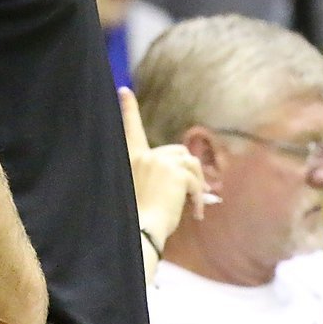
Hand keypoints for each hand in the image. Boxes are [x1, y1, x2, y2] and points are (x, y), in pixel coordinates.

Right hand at [119, 86, 206, 254]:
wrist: (141, 232)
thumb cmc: (137, 220)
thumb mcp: (138, 191)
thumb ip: (152, 175)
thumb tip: (182, 173)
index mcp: (130, 159)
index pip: (129, 130)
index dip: (127, 109)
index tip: (123, 91)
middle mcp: (144, 156)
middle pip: (177, 152)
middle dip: (187, 171)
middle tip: (193, 194)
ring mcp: (160, 162)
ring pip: (191, 164)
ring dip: (196, 183)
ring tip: (193, 205)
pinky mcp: (176, 173)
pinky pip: (196, 181)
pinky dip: (199, 198)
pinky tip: (195, 214)